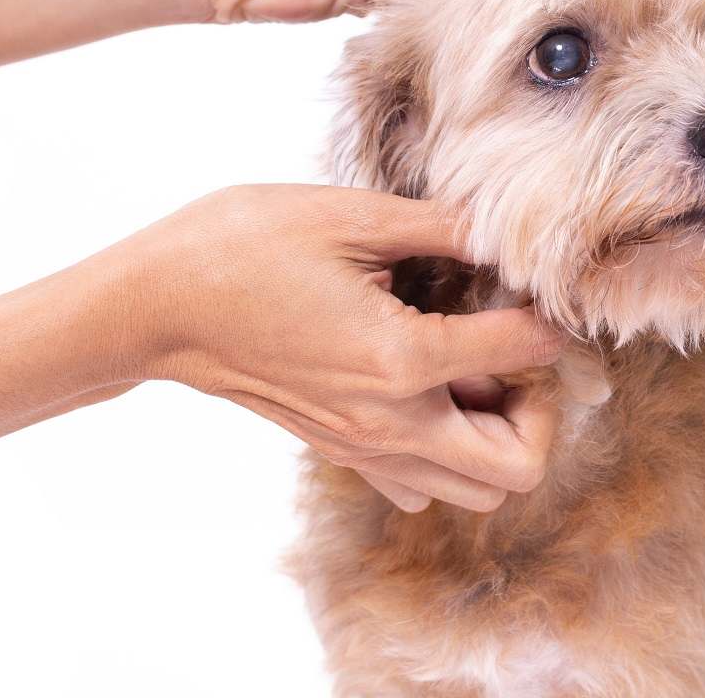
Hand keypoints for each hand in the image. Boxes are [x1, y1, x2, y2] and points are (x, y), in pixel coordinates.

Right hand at [100, 184, 563, 511]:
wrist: (157, 304)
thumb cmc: (244, 244)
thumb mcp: (352, 216)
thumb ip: (443, 229)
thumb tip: (509, 231)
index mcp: (401, 359)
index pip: (524, 355)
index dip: (548, 317)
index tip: (535, 288)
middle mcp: (389, 421)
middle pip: (517, 465)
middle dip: (539, 408)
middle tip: (514, 348)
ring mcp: (361, 445)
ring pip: (473, 489)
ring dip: (495, 434)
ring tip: (473, 366)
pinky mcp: (338, 448)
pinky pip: (419, 485)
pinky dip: (445, 451)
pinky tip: (428, 385)